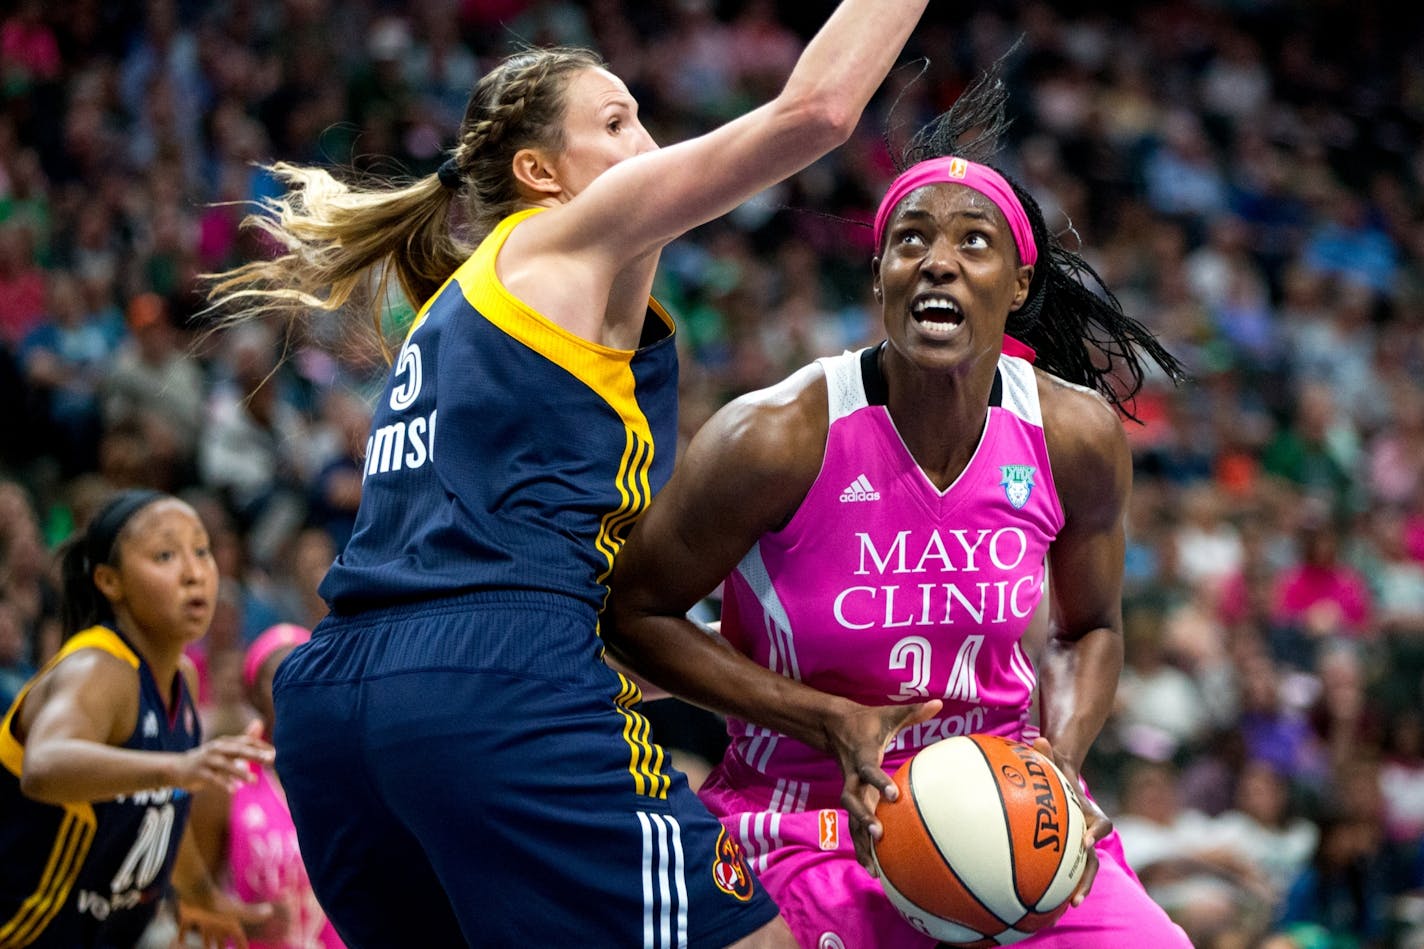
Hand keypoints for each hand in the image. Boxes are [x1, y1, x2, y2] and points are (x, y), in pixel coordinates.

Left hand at [171, 894, 272, 948]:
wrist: (196, 890)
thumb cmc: (215, 904)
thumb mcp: (234, 912)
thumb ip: (251, 914)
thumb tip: (270, 910)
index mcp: (228, 923)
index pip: (239, 936)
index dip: (242, 944)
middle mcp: (216, 921)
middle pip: (221, 937)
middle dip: (223, 945)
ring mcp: (202, 919)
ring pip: (205, 934)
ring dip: (206, 942)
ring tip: (207, 948)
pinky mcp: (189, 917)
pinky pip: (184, 929)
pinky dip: (182, 935)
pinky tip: (178, 941)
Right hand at [173, 720, 273, 792]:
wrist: (176, 768)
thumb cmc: (207, 759)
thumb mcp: (225, 748)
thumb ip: (243, 739)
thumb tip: (260, 723)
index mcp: (225, 743)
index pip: (246, 741)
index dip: (261, 746)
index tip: (275, 753)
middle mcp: (217, 749)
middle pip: (238, 750)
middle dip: (255, 754)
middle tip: (270, 760)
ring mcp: (207, 760)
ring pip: (226, 765)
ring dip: (240, 772)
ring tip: (254, 781)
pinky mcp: (198, 773)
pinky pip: (213, 779)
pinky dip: (223, 783)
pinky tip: (234, 790)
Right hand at [825, 698, 942, 873]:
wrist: (834, 726)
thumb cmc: (868, 721)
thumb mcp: (889, 714)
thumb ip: (912, 712)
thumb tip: (938, 703)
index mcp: (862, 755)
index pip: (868, 770)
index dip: (878, 781)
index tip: (894, 795)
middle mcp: (852, 776)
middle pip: (851, 800)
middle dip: (863, 818)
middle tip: (878, 835)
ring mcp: (851, 790)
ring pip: (850, 819)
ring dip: (860, 843)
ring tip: (873, 869)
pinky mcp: (854, 799)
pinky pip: (855, 825)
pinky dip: (862, 847)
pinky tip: (873, 869)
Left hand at [1030, 737, 1108, 906]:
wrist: (1060, 780)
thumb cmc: (1055, 771)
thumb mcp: (1052, 762)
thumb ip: (1046, 754)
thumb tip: (1039, 740)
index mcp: (1089, 813)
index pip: (1102, 824)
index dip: (1096, 833)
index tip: (1087, 842)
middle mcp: (1089, 832)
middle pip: (1095, 857)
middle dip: (1088, 876)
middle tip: (1077, 894)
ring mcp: (1080, 844)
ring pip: (1085, 868)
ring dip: (1080, 886)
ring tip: (1070, 905)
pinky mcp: (1067, 851)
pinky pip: (1067, 868)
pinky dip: (1061, 882)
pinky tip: (1045, 898)